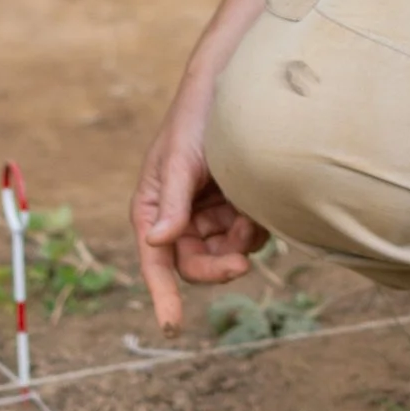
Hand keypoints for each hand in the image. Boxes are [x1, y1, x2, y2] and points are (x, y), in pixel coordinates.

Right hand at [132, 85, 265, 331]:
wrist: (235, 86)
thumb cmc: (197, 117)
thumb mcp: (181, 158)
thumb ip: (172, 200)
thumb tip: (157, 241)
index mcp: (153, 207)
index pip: (155, 260)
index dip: (162, 294)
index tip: (173, 324)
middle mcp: (179, 216)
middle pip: (195, 264)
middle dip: (217, 265)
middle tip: (242, 261)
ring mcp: (208, 213)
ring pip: (224, 252)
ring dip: (240, 241)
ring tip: (249, 213)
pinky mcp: (235, 207)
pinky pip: (246, 235)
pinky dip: (253, 227)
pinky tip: (256, 205)